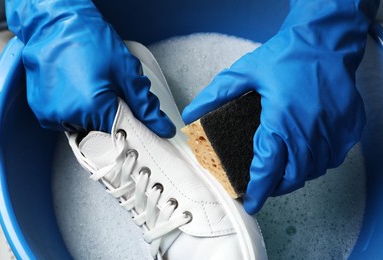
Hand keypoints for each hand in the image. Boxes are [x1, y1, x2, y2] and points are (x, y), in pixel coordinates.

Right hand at [6, 0, 174, 135]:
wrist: (56, 24)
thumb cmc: (90, 40)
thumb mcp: (126, 72)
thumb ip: (145, 106)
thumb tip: (162, 127)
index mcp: (92, 107)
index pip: (122, 136)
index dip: (133, 129)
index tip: (139, 125)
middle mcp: (68, 116)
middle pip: (102, 133)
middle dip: (112, 118)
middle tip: (110, 94)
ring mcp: (51, 115)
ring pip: (84, 129)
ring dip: (93, 115)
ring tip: (92, 88)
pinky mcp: (41, 111)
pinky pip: (66, 122)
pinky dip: (76, 111)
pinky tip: (78, 90)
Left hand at [182, 0, 377, 213]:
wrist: (327, 41)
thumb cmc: (289, 55)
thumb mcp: (245, 71)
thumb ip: (217, 95)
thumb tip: (192, 113)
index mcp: (281, 121)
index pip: (267, 167)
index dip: (257, 190)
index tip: (251, 203)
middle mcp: (309, 131)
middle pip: (292, 176)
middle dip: (276, 187)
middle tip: (265, 185)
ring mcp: (333, 131)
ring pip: (314, 170)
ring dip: (296, 175)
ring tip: (283, 170)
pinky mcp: (348, 128)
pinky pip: (334, 158)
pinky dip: (318, 162)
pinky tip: (308, 153)